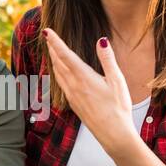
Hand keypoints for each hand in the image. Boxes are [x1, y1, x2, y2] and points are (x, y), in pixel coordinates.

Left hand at [42, 28, 135, 154]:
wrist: (113, 135)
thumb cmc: (118, 108)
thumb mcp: (117, 81)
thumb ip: (108, 59)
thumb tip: (101, 40)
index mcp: (83, 78)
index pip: (65, 55)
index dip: (55, 42)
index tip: (47, 31)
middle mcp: (74, 86)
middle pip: (58, 63)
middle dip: (52, 48)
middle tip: (47, 36)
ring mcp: (72, 96)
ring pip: (58, 74)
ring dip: (54, 60)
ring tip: (51, 50)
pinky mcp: (73, 104)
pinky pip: (61, 84)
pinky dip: (58, 73)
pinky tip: (61, 72)